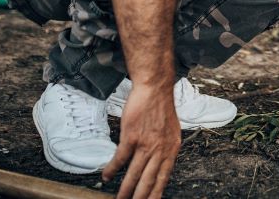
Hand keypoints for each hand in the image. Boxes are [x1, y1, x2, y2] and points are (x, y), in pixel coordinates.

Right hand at [103, 82, 181, 198]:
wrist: (155, 89)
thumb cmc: (161, 109)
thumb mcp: (171, 133)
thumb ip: (166, 150)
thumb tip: (160, 165)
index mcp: (171, 151)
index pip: (163, 178)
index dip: (156, 194)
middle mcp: (160, 150)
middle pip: (149, 181)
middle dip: (140, 197)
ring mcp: (146, 144)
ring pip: (134, 174)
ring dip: (125, 189)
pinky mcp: (132, 136)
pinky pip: (120, 158)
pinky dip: (112, 169)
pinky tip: (107, 177)